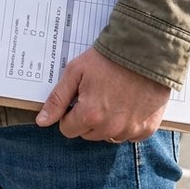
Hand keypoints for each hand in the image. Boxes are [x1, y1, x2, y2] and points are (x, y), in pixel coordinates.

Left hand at [34, 48, 170, 142]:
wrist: (145, 52)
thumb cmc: (108, 60)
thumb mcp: (75, 73)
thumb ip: (57, 99)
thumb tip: (42, 121)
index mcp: (90, 115)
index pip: (68, 130)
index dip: (69, 114)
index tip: (78, 100)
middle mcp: (111, 128)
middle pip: (88, 134)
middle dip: (87, 118)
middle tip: (97, 96)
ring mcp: (131, 130)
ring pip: (108, 136)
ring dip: (108, 123)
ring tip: (114, 99)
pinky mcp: (147, 128)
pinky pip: (130, 136)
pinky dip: (127, 125)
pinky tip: (128, 106)